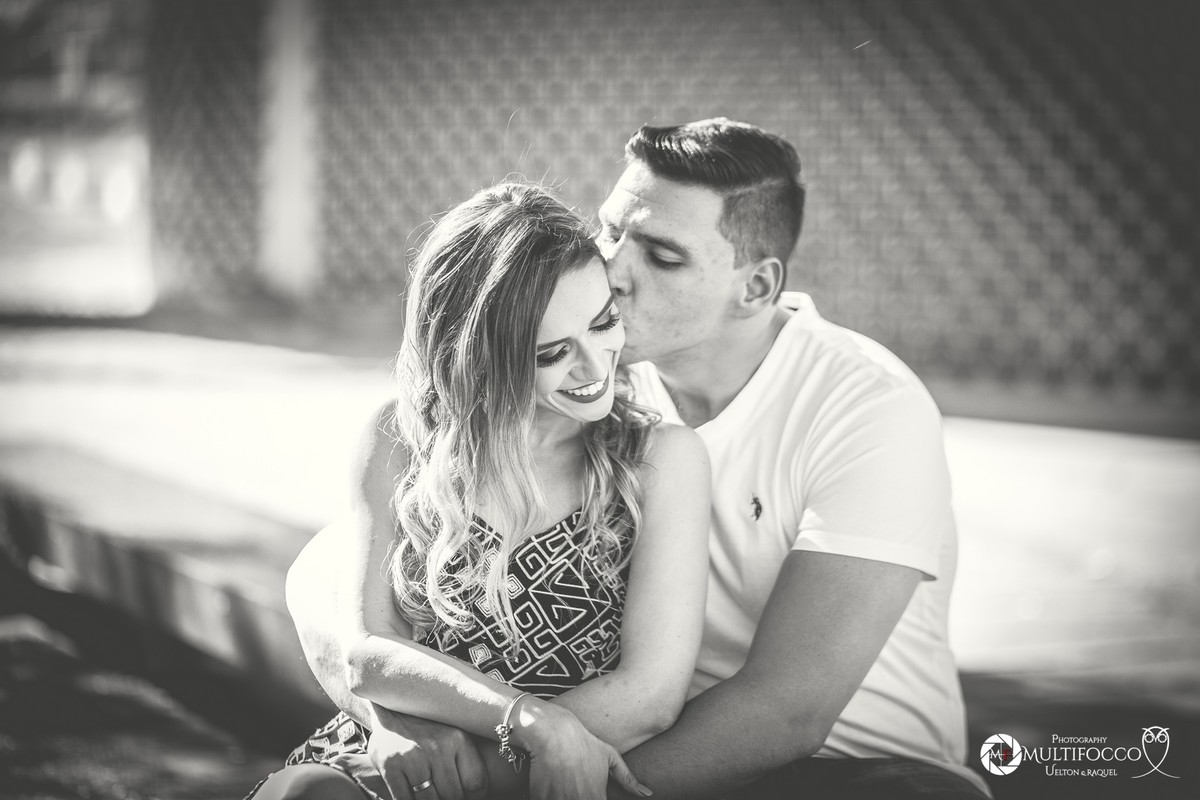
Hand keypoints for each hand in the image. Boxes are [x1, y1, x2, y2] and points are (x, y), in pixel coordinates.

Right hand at [368, 708, 488, 799]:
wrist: (390, 709)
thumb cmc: (428, 728)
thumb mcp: (453, 735)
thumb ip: (467, 760)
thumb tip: (477, 793)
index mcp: (457, 738)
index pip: (475, 783)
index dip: (473, 796)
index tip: (467, 795)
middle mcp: (436, 747)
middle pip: (453, 795)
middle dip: (450, 799)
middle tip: (444, 792)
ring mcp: (412, 757)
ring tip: (430, 791)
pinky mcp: (390, 767)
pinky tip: (413, 794)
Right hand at [513, 700, 650, 799]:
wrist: (553, 730)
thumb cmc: (582, 742)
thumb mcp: (608, 756)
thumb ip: (627, 778)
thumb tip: (647, 794)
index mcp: (596, 797)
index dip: (594, 797)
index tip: (586, 790)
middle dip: (576, 797)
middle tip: (574, 786)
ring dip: (562, 797)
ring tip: (563, 785)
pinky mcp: (540, 797)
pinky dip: (546, 797)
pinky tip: (550, 786)